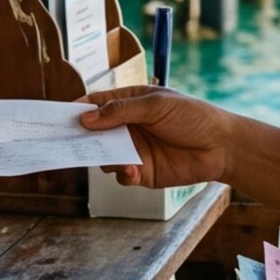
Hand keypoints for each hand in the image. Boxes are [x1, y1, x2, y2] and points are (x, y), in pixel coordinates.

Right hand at [77, 86, 246, 187]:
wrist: (222, 146)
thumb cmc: (192, 116)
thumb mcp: (155, 105)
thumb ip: (120, 111)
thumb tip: (86, 119)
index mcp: (129, 103)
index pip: (96, 105)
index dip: (77, 110)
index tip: (57, 117)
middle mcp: (127, 127)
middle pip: (95, 133)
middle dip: (81, 138)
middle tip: (68, 143)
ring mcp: (134, 151)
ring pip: (104, 156)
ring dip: (103, 157)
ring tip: (111, 157)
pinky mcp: (143, 173)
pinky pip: (122, 175)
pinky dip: (122, 174)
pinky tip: (132, 170)